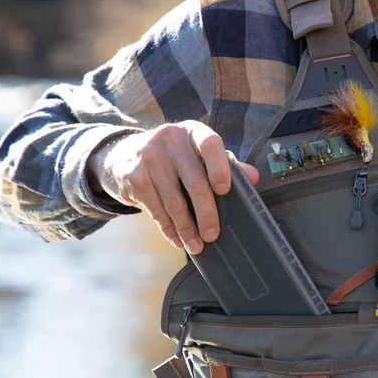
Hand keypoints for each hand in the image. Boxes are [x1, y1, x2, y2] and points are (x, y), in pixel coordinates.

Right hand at [88, 121, 259, 253]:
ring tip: (196, 245)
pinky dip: (168, 229)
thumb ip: (225, 163)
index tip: (225, 191)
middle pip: (195, 183)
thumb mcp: (196, 152)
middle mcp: (169, 140)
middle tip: (213, 235)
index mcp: (192, 131)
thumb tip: (253, 176)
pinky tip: (177, 239)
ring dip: (187, 229)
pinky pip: (156, 210)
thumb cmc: (174, 156)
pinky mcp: (134, 176)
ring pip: (174, 202)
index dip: (220, 168)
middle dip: (207, 215)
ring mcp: (149, 157)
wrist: (124, 153)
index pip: (210, 144)